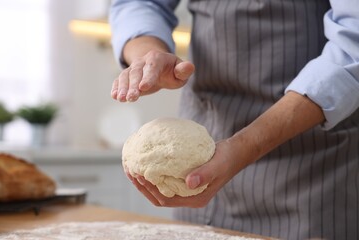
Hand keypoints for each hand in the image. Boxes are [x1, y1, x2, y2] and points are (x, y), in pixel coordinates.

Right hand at [111, 50, 194, 101]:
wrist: (158, 65)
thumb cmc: (172, 71)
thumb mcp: (180, 70)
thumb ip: (184, 70)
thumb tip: (189, 67)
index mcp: (157, 59)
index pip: (152, 67)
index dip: (148, 77)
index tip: (144, 87)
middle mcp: (142, 62)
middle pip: (136, 73)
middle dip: (133, 86)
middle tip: (131, 98)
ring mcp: (133, 69)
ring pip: (126, 76)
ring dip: (122, 88)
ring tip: (121, 99)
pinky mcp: (127, 76)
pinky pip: (119, 80)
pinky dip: (116, 87)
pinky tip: (114, 96)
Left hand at [124, 139, 250, 207]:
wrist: (235, 152)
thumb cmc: (228, 158)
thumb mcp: (218, 164)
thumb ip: (205, 173)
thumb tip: (189, 182)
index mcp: (195, 198)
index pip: (166, 199)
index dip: (150, 190)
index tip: (139, 175)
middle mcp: (188, 196)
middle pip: (159, 196)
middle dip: (142, 186)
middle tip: (130, 170)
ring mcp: (186, 188)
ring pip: (160, 188)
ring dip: (145, 180)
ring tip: (132, 166)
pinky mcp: (184, 178)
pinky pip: (165, 178)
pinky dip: (154, 172)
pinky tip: (146, 161)